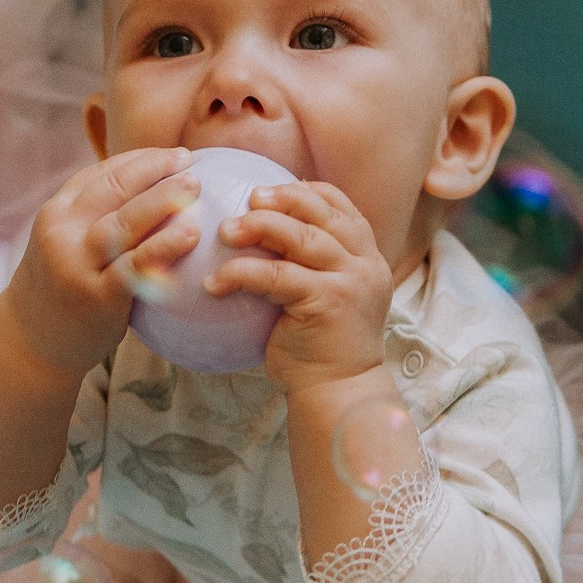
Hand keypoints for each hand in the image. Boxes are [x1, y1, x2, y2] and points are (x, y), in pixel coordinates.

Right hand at [4, 146, 200, 378]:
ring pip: (123, 223)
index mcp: (57, 212)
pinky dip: (162, 248)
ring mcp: (77, 265)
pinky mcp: (95, 296)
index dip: (141, 159)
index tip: (174, 155)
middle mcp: (62, 233)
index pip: (101, 173)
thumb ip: (98, 214)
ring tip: (193, 187)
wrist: (31, 339)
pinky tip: (189, 235)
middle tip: (188, 160)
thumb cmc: (63, 284)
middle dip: (153, 169)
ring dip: (161, 201)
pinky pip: (134, 267)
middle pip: (113, 190)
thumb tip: (158, 183)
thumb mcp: (67, 240)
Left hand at [206, 181, 391, 392]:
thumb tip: (263, 234)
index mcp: (368, 257)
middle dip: (281, 200)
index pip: (342, 207)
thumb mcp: (327, 297)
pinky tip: (214, 281)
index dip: (305, 192)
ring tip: (225, 231)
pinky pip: (277, 275)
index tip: (271, 190)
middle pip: (321, 214)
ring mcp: (349, 282)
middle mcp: (365, 265)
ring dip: (258, 227)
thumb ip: (312, 266)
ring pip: (301, 238)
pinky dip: (241, 272)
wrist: (339, 391)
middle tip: (248, 199)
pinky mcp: (327, 301)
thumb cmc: (321, 347)